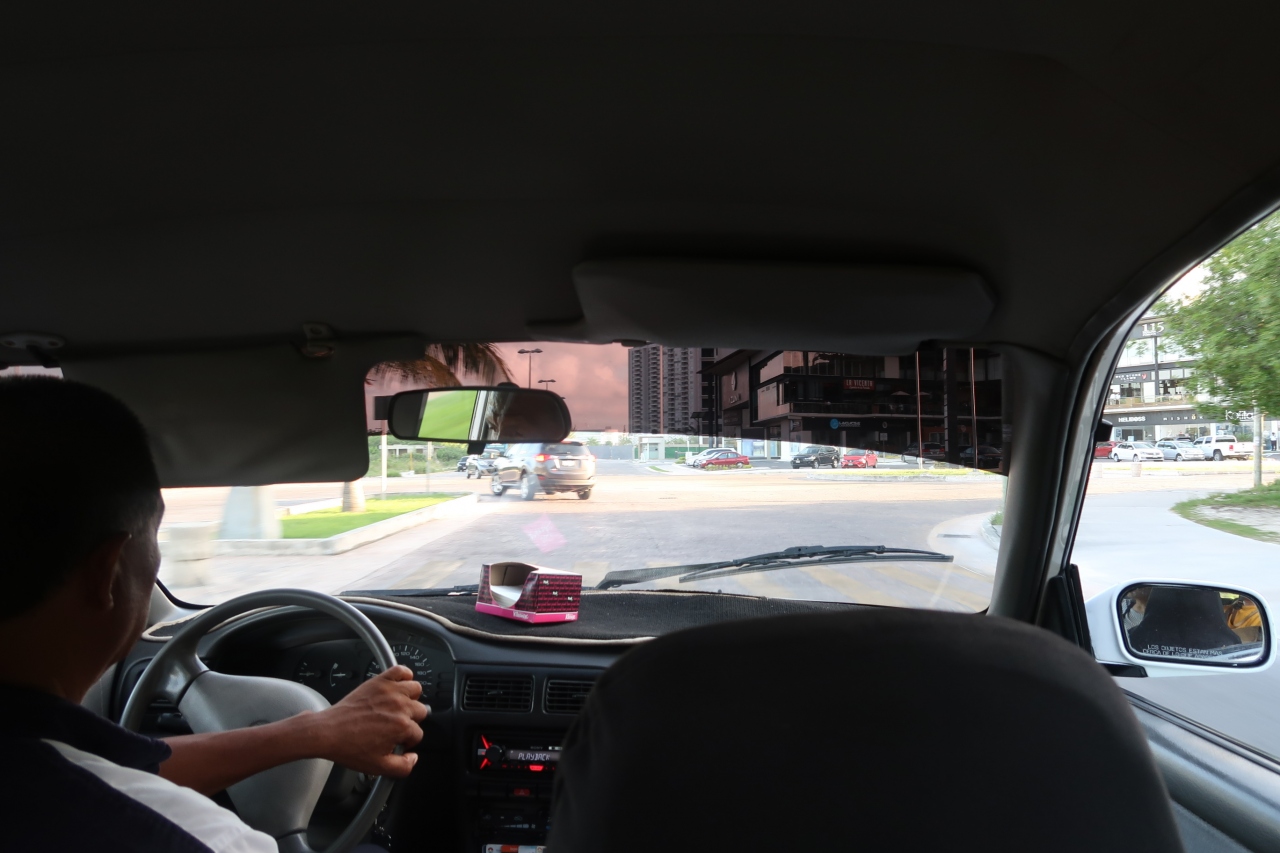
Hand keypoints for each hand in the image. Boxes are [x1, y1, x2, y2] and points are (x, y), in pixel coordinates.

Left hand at [309, 665, 428, 776]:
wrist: (327, 732)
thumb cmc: (349, 746)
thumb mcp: (378, 767)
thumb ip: (403, 767)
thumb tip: (413, 758)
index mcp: (401, 727)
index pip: (418, 733)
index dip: (408, 741)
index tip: (398, 742)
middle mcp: (399, 706)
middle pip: (421, 710)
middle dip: (411, 721)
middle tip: (397, 726)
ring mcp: (389, 691)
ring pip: (416, 689)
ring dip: (411, 699)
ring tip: (399, 707)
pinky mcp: (379, 682)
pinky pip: (400, 670)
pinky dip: (404, 675)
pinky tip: (398, 686)